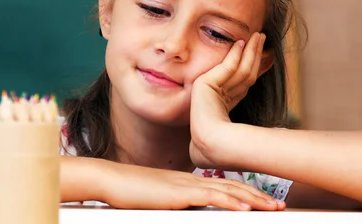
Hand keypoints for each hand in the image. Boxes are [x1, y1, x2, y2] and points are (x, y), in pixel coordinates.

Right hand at [101, 160, 283, 210]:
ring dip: (253, 200)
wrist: (110, 179)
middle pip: (231, 187)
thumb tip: (186, 209)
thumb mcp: (156, 198)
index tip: (264, 202)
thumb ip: (173, 202)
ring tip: (273, 207)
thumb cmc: (128, 191)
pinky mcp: (177, 193)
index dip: (246, 193)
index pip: (222, 186)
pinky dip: (230, 202)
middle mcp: (190, 180)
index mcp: (186, 182)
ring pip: (226, 191)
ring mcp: (184, 185)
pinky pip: (209, 197)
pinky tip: (246, 209)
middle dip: (258, 196)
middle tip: (280, 205)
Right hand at [189, 33, 265, 169]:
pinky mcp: (204, 84)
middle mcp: (213, 89)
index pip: (241, 76)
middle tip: (261, 36)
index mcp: (221, 98)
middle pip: (239, 67)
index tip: (264, 50)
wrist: (210, 142)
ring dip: (247, 50)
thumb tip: (264, 81)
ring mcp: (207, 86)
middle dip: (252, 51)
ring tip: (257, 37)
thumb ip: (246, 93)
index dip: (253, 62)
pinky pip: (225, 68)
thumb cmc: (226, 135)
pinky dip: (234, 56)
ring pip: (235, 66)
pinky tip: (240, 45)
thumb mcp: (241, 113)